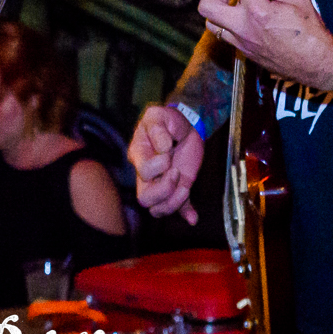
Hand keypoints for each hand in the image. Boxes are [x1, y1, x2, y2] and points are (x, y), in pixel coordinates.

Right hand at [129, 105, 201, 224]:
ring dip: (172, 203)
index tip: (169, 153)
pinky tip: (193, 218)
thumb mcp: (160, 115)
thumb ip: (158, 129)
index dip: (157, 166)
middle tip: (177, 172)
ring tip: (186, 188)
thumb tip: (163, 148)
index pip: (142, 171)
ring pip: (157, 208)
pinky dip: (186, 213)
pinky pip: (179, 207)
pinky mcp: (179, 187)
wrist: (185, 125)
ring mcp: (163, 183)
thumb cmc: (168, 121)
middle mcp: (147, 175)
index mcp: (140, 156)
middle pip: (145, 198)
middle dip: (164, 189)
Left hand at [198, 0, 332, 89]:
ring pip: (211, 23)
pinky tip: (245, 15)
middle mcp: (244, 28)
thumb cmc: (312, 34)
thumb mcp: (299, 0)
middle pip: (207, 5)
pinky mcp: (244, 52)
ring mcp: (242, 43)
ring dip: (218, 6)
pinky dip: (229, 20)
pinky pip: (225, 34)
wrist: (317, 65)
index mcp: (259, 12)